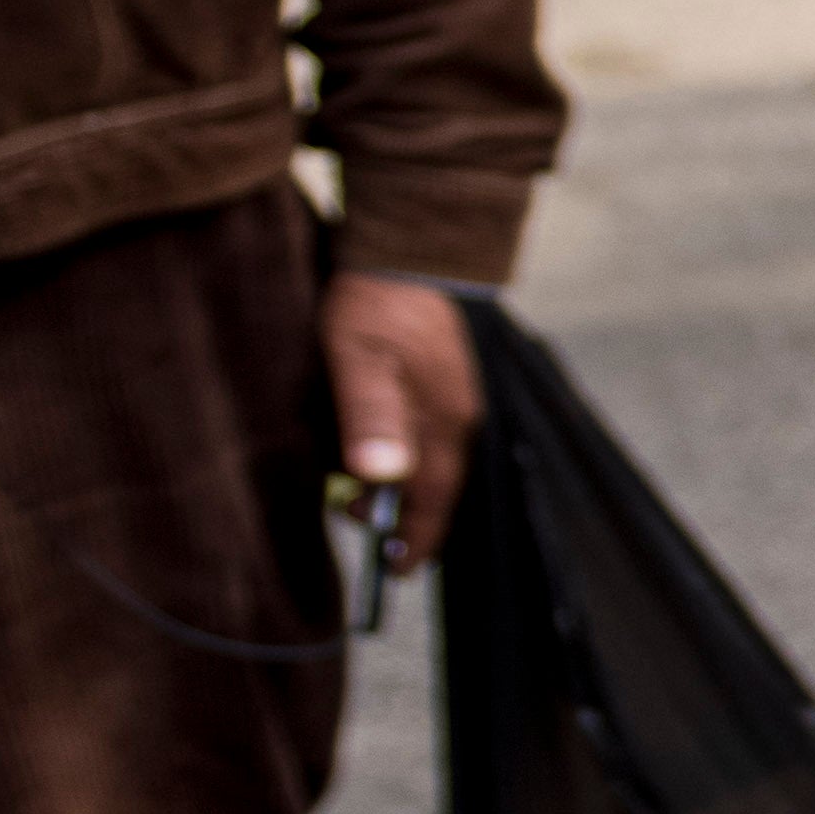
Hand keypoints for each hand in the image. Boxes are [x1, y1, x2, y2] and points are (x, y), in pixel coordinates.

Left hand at [320, 271, 481, 582]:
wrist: (406, 243)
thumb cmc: (371, 301)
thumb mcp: (356, 356)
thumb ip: (368, 414)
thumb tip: (380, 478)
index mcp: (442, 420)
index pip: (435, 497)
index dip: (416, 538)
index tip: (397, 570)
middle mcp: (459, 415)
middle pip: (438, 484)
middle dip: (403, 515)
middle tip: (355, 520)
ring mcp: (456, 396)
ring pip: (433, 460)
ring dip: (400, 483)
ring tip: (356, 488)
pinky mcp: (445, 378)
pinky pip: (430, 434)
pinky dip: (405, 454)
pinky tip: (379, 446)